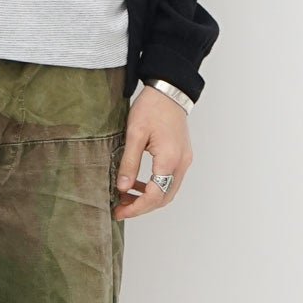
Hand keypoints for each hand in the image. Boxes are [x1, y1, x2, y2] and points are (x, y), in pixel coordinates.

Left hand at [112, 88, 191, 219]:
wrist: (169, 91)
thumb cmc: (152, 108)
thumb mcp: (134, 134)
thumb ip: (129, 163)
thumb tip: (122, 187)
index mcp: (169, 159)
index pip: (155, 196)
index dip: (136, 208)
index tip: (119, 211)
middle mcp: (181, 163)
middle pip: (164, 198)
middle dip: (142, 207)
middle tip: (120, 208)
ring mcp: (184, 160)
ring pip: (168, 191)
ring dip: (148, 198)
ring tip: (125, 197)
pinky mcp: (182, 156)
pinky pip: (170, 180)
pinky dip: (155, 187)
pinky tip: (138, 184)